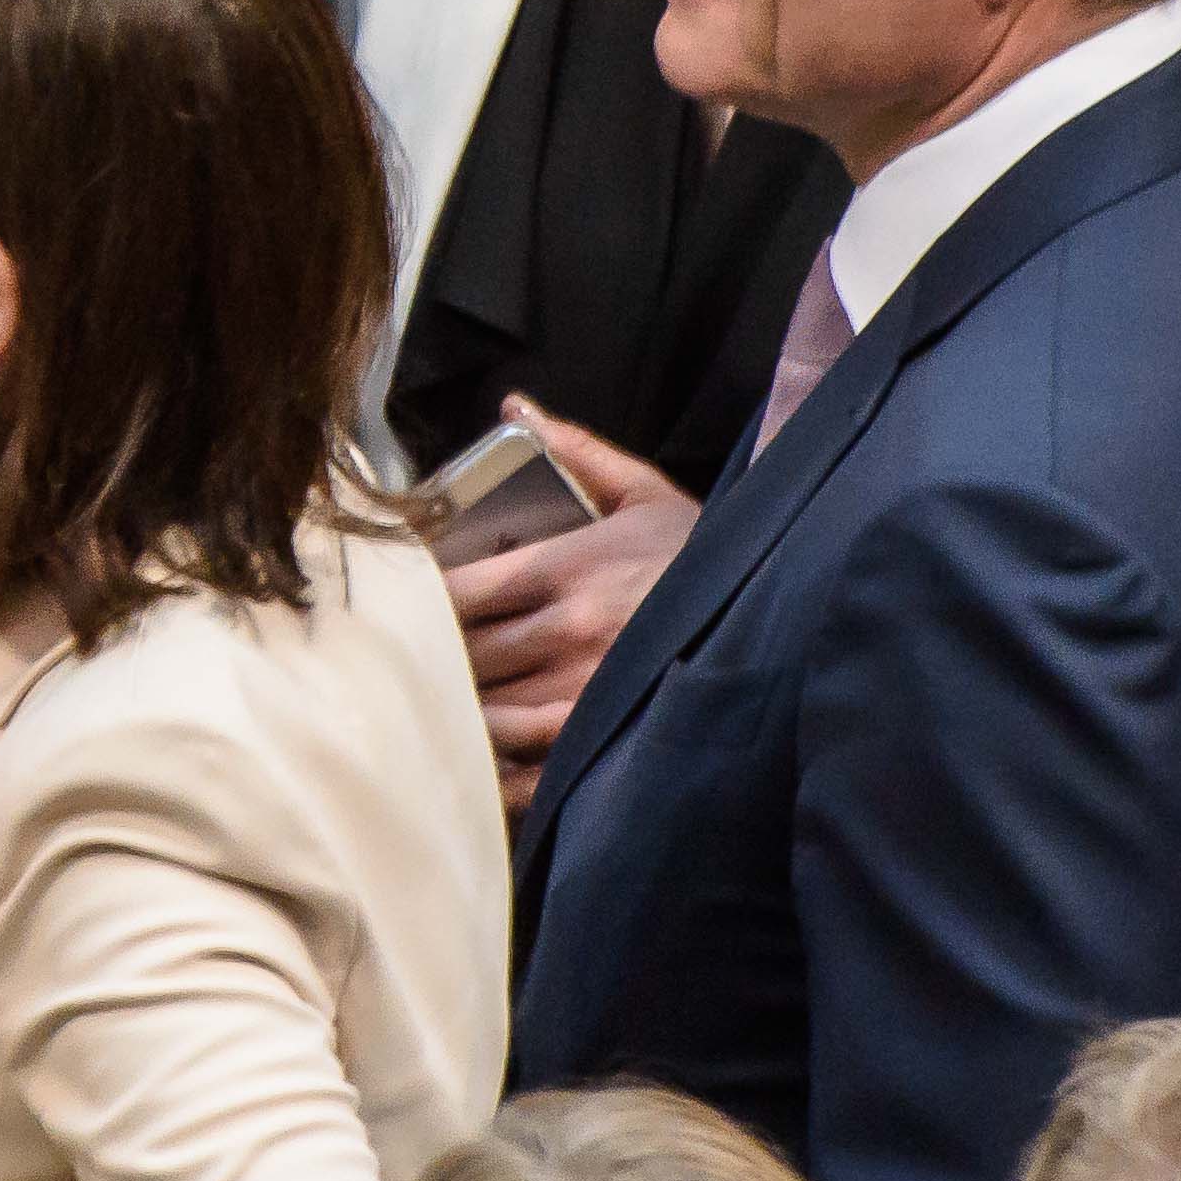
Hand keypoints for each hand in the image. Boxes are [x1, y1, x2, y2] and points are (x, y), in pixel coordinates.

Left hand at [444, 405, 691, 815]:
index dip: (419, 604)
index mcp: (567, 569)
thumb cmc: (697, 556)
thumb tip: (517, 407)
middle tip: (404, 666)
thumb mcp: (643, 493)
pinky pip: (529, 769)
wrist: (778, 612)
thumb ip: (577, 450)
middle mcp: (568, 632)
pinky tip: (478, 767)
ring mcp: (584, 692)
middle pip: (463, 656)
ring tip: (432, 713)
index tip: (403, 610)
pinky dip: (496, 773)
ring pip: (485, 713)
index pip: (459, 592)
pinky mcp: (605, 741)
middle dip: (430, 661)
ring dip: (456, 714)